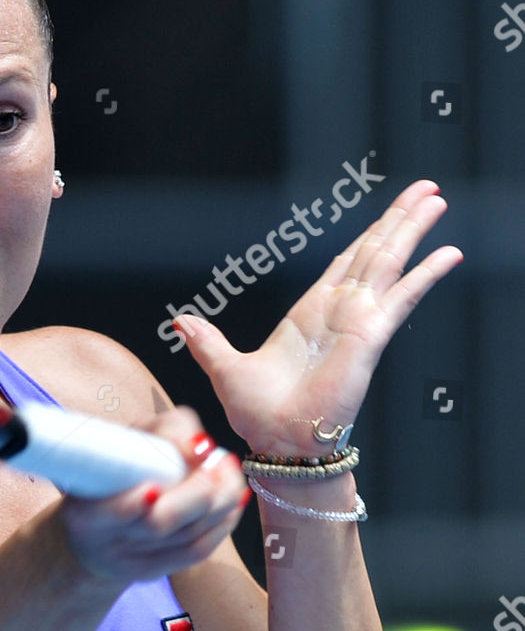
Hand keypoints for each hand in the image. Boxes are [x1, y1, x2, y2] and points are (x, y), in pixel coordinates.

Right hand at [57, 404, 246, 585]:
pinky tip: (233, 500)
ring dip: (220, 501)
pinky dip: (223, 524)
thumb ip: (156, 436)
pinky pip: (199, 551)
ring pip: (188, 536)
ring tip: (229, 471)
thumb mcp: (117, 446)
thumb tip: (201, 447)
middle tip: (219, 460)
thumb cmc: (108, 478)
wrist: (90, 538)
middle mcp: (106, 542)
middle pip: (160, 523)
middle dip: (198, 490)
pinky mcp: (155, 571)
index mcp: (84, 511)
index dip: (141, 500)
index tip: (167, 477)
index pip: (117, 510)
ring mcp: (131, 562)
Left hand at [173, 180, 463, 455]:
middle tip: (425, 189)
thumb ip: (208, 342)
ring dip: (413, 231)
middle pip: (375, 252)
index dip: (367, 234)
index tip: (389, 211)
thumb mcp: (225, 368)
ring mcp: (359, 321)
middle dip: (399, 219)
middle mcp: (340, 312)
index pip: (345, 262)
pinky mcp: (371, 336)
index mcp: (310, 313)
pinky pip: (403, 297)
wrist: (279, 442)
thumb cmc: (258, 414)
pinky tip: (449, 254)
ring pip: (391, 263)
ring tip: (437, 200)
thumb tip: (180, 321)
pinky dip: (425, 274)